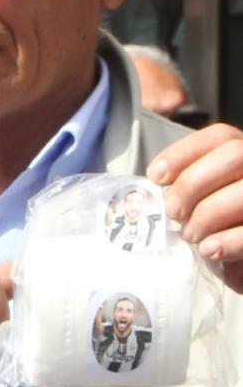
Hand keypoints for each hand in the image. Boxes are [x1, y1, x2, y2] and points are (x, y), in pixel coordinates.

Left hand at [151, 122, 242, 292]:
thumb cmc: (222, 233)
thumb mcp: (203, 205)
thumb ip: (187, 191)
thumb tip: (153, 194)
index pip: (220, 136)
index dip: (183, 152)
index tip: (156, 177)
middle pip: (233, 155)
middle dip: (192, 184)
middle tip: (174, 213)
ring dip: (207, 216)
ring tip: (192, 235)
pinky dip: (227, 242)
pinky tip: (209, 250)